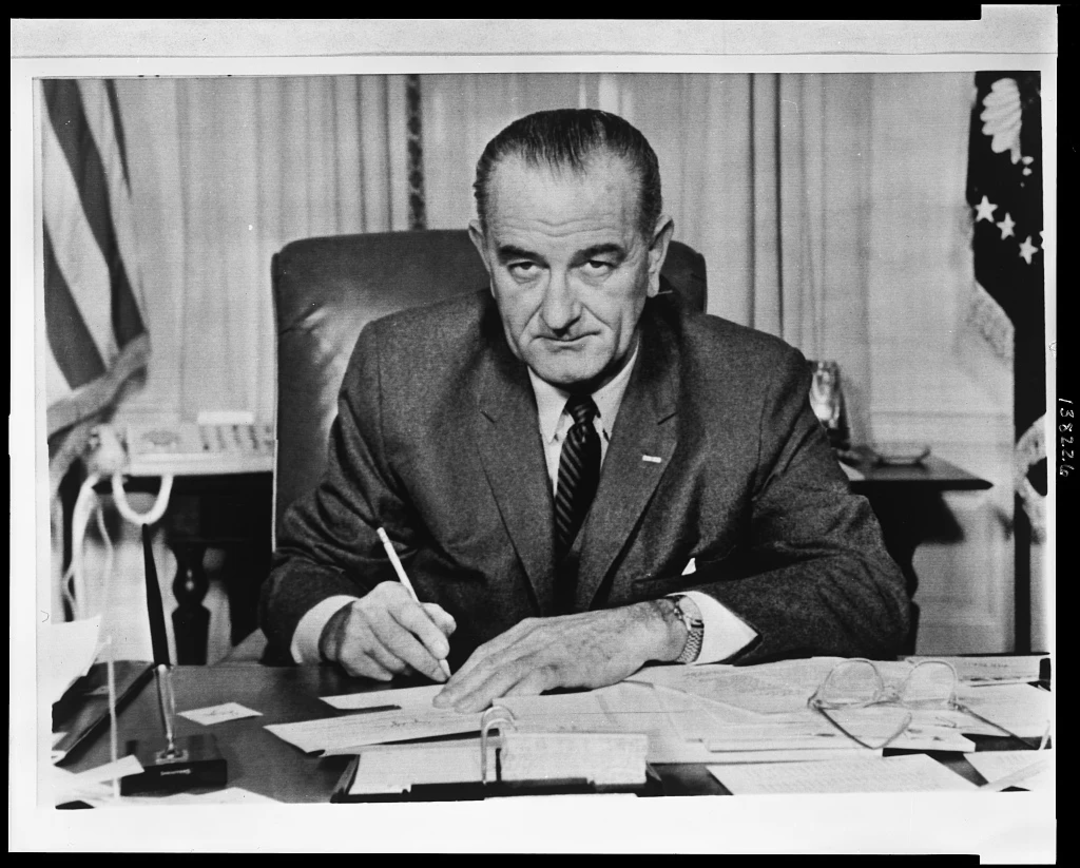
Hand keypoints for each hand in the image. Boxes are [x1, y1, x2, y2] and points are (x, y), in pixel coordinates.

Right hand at [319, 581, 455, 682]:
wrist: (345, 625)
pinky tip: (388, 663)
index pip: (410, 614)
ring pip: (393, 662)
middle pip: (401, 643)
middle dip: (426, 662)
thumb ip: (436, 617)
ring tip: (409, 662)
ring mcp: (354, 632)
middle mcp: (368, 609)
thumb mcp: (414, 608)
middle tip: (440, 673)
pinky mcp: (346, 654)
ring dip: (408, 669)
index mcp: (389, 593)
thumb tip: (447, 633)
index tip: (444, 652)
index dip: (429, 634)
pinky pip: (380, 674)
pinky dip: (391, 674)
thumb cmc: (391, 617)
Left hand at [432, 601, 684, 712]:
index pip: (487, 652)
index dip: (464, 673)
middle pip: (488, 662)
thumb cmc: (599, 639)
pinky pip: (533, 679)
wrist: (633, 628)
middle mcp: (532, 636)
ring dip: (479, 693)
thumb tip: (514, 686)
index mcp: (529, 631)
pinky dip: (513, 694)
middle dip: (462, 685)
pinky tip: (500, 707)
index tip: (447, 691)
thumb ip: (536, 660)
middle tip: (440, 706)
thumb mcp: (559, 644)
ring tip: (460, 711)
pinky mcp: (565, 661)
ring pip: (504, 672)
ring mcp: (548, 647)